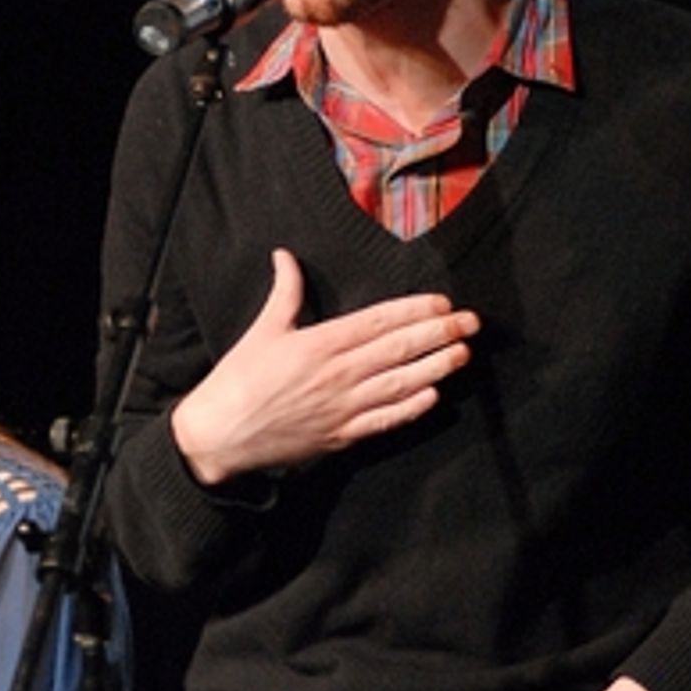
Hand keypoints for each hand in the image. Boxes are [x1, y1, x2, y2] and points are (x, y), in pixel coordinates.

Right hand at [170, 248, 478, 483]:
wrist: (219, 436)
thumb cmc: (238, 381)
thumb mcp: (262, 330)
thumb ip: (285, 292)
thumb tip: (285, 254)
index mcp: (320, 344)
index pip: (380, 321)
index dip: (416, 311)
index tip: (444, 303)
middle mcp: (338, 374)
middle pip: (400, 349)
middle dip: (440, 334)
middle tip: (471, 324)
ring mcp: (343, 408)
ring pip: (401, 384)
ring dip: (436, 368)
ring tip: (463, 355)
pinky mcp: (341, 436)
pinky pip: (385, 420)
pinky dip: (412, 408)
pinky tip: (434, 396)